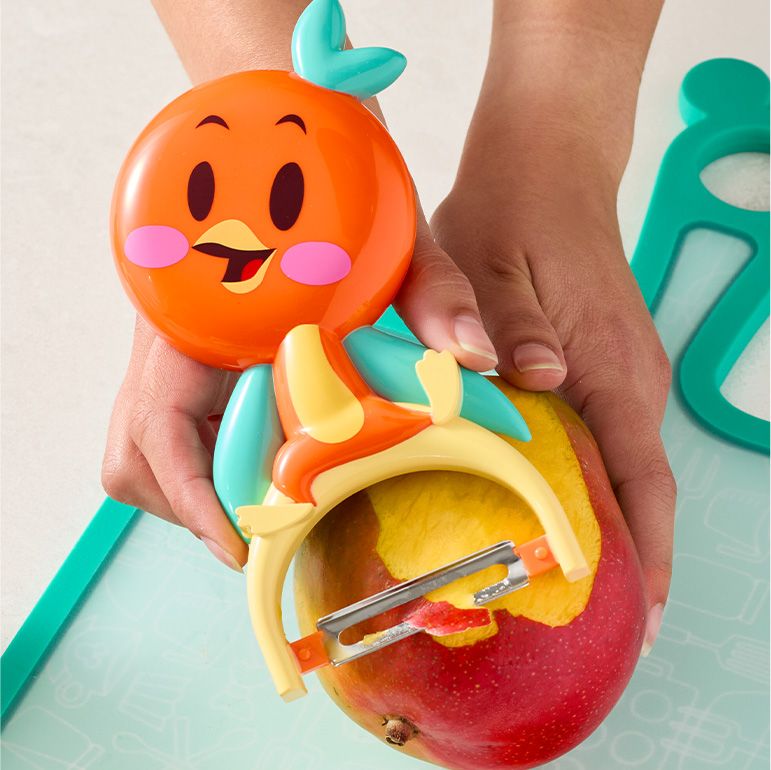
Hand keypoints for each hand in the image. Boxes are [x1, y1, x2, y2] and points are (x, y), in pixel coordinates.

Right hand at [101, 212, 496, 570]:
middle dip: (191, 507)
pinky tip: (270, 450)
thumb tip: (475, 359)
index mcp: (201, 311)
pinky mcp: (184, 357)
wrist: (291, 139)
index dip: (193, 496)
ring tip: (268, 490)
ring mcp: (169, 348)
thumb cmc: (336, 188)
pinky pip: (170, 431)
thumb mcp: (394, 239)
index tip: (240, 547)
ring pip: (141, 451)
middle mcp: (170, 335)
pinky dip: (207, 462)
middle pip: (135, 456)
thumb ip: (435, 291)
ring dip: (196, 489)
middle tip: (263, 524)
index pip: (160, 425)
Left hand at [427, 134, 674, 653]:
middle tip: (587, 628)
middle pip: (637, 491)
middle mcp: (631, 378)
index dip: (644, 555)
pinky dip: (590, 487)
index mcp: (610, 366)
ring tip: (570, 589)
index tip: (637, 619)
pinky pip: (605, 443)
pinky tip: (554, 509)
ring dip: (605, 529)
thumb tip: (537, 379)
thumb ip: (506, 321)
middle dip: (622, 562)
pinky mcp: (603, 365)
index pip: (641, 481)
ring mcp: (623, 373)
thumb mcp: (493, 259)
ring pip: (621, 472)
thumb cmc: (515, 208)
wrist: (550, 161)